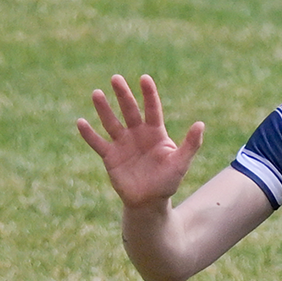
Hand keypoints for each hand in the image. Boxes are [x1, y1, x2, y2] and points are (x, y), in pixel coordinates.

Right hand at [76, 74, 206, 208]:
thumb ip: (191, 144)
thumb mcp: (181, 163)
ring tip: (97, 93)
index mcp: (155, 133)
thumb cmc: (167, 181)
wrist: (149, 202)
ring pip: (111, 122)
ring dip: (103, 108)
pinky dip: (89, 134)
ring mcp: (122, 144)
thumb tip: (200, 124)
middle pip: (129, 110)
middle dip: (123, 95)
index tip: (144, 78)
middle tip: (116, 78)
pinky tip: (80, 122)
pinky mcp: (110, 156)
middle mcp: (137, 134)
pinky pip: (97, 143)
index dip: (148, 94)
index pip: (152, 109)